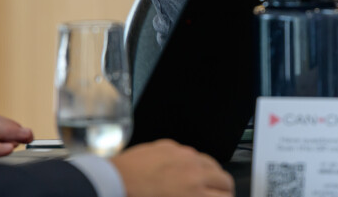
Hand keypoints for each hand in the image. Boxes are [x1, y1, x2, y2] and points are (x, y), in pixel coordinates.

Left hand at [111, 139, 234, 196]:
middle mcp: (194, 171)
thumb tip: (199, 196)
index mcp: (195, 192)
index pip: (226, 196)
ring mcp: (183, 155)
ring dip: (210, 175)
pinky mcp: (170, 146)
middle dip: (223, 190)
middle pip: (224, 179)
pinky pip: (190, 153)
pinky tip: (180, 171)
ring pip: (211, 163)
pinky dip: (191, 163)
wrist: (111, 184)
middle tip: (216, 196)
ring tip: (201, 184)